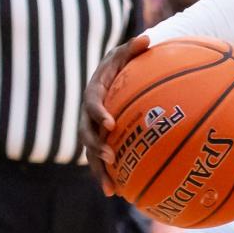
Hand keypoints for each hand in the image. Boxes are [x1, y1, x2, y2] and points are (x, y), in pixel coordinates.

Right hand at [80, 33, 149, 191]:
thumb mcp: (125, 53)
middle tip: (111, 158)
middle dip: (97, 148)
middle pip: (87, 134)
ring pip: (91, 154)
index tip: (110, 122)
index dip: (98, 113)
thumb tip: (146, 38)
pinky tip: (121, 194)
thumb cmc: (122, 63)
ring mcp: (92, 131)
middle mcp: (88, 115)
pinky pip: (102, 161)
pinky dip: (109, 176)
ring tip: (112, 190)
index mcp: (94, 92)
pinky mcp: (101, 142)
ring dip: (100, 171)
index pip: (91, 103)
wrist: (111, 77)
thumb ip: (133, 48)